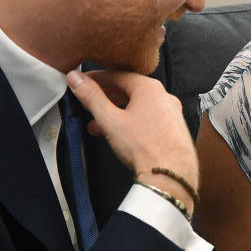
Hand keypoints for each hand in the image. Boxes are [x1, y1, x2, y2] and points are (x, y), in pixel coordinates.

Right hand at [66, 70, 198, 200]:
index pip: (117, 75)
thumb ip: (91, 97)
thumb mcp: (110, 120)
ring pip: (138, 106)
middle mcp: (164, 97)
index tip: (83, 82)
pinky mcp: (173, 129)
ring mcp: (171, 113)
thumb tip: (77, 79)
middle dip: (105, 98)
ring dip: (116, 113)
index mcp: (149, 88)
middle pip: (128, 90)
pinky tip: (119, 135)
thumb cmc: (145, 147)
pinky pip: (148, 118)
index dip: (96, 78)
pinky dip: (130, 122)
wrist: (170, 175)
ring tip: (99, 125)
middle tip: (89, 103)